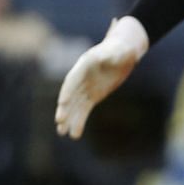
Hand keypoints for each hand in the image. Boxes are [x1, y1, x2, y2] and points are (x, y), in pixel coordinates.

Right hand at [55, 16, 147, 138]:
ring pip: (75, 106)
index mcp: (84, 64)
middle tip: (60, 121)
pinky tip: (75, 134)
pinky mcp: (92, 96)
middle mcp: (81, 78)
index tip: (63, 102)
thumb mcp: (120, 50)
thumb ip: (113, 54)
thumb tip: (106, 56)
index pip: (73, 79)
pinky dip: (79, 121)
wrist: (123, 53)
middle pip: (70, 95)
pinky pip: (83, 110)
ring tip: (63, 133)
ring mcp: (85, 88)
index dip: (68, 90)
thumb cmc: (121, 50)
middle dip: (65, 108)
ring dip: (69, 119)